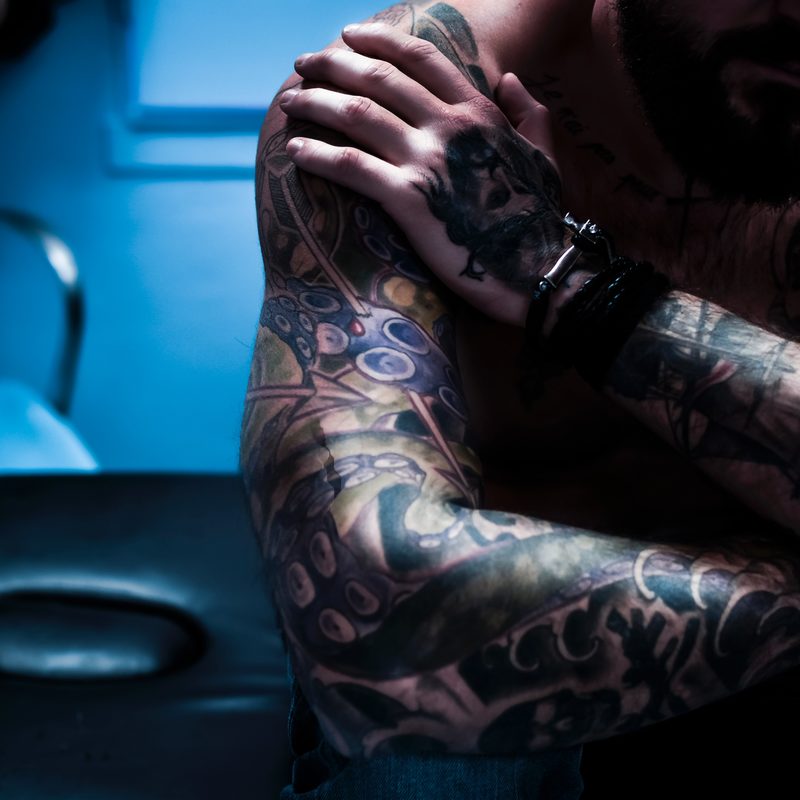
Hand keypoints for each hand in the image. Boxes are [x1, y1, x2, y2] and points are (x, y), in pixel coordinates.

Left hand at [280, 23, 569, 326]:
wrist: (539, 272)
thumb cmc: (540, 221)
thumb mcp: (546, 155)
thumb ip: (529, 111)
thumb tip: (510, 79)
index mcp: (479, 112)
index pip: (421, 58)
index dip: (379, 39)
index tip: (348, 34)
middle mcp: (450, 126)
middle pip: (379, 78)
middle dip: (334, 64)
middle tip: (304, 63)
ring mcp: (428, 162)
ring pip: (357, 114)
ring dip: (316, 102)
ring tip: (289, 101)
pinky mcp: (409, 200)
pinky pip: (350, 166)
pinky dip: (317, 153)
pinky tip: (293, 150)